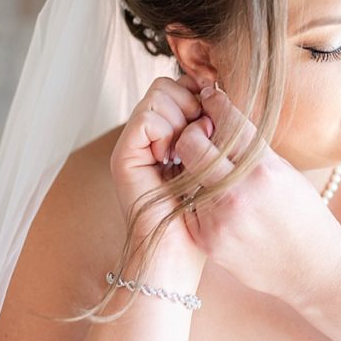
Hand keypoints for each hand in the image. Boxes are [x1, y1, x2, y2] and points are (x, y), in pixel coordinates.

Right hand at [109, 74, 212, 266]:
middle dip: (191, 102)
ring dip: (180, 117)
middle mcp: (149, 134)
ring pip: (158, 94)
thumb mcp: (215, 165)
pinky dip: (164, 132)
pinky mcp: (124, 157)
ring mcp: (134, 144)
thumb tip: (217, 91)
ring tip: (185, 151)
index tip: (215, 119)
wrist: (175, 257)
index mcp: (169, 133)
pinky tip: (171, 159)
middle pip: (168, 83)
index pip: (182, 85)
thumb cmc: (203, 218)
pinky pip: (146, 119)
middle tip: (202, 137)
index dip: (201, 93)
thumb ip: (212, 132)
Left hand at [173, 85, 340, 303]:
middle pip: (192, 144)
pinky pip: (188, 205)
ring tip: (205, 166)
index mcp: (265, 169)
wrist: (312, 268)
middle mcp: (240, 192)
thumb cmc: (304, 214)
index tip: (209, 97)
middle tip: (200, 133)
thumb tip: (221, 117)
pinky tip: (209, 195)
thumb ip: (253, 149)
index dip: (214, 103)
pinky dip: (195, 196)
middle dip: (192, 132)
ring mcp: (220, 219)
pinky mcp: (208, 240)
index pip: (227, 121)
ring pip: (185, 175)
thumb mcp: (286, 172)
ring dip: (191, 165)